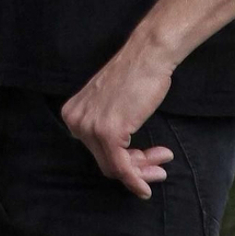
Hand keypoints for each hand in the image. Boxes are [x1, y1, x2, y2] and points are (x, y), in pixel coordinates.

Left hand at [60, 35, 176, 197]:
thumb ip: (106, 128)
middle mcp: (76, 122)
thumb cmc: (136, 76)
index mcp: (72, 114)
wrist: (148, 56)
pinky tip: (152, 178)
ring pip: (115, 168)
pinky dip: (137, 179)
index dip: (123, 160)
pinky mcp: (109, 133)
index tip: (146, 159)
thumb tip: (120, 163)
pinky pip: (122, 168)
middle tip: (159, 168)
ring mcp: (90, 128)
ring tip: (163, 162)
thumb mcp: (110, 105)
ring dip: (142, 171)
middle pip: (105, 162)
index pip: (96, 151)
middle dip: (135, 167)